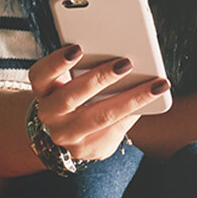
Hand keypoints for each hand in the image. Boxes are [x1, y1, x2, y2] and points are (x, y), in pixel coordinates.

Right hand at [30, 44, 169, 159]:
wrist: (66, 132)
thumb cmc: (75, 94)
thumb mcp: (71, 79)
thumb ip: (87, 67)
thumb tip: (123, 58)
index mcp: (43, 90)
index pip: (41, 74)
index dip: (57, 62)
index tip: (78, 48)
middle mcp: (49, 114)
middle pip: (70, 97)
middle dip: (100, 78)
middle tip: (126, 63)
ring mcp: (66, 136)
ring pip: (99, 117)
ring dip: (129, 100)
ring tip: (155, 86)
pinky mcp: (87, 150)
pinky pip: (114, 130)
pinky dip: (134, 114)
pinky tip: (153, 101)